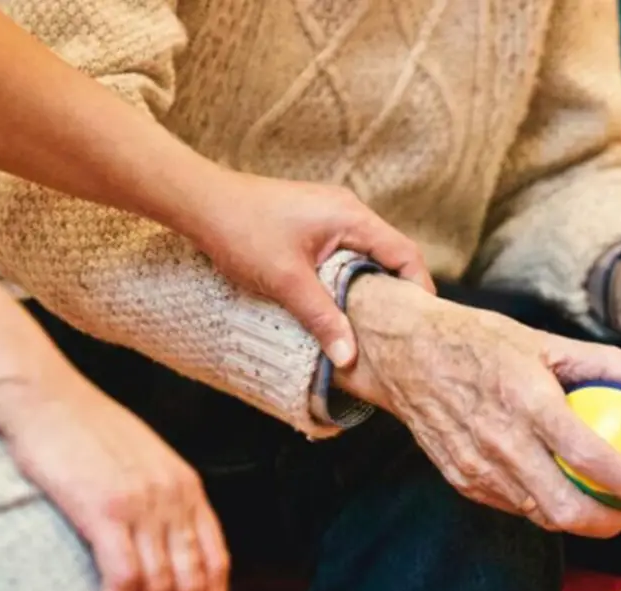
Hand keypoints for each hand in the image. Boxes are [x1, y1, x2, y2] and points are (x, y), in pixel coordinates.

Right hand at [0, 370, 228, 590]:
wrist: (43, 397)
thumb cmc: (81, 428)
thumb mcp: (140, 460)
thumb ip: (159, 498)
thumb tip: (160, 544)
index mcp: (186, 485)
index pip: (216, 558)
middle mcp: (173, 496)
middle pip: (193, 580)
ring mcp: (142, 503)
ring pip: (160, 586)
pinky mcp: (105, 510)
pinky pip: (124, 578)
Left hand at [187, 171, 433, 367]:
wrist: (200, 202)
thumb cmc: (242, 231)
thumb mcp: (286, 281)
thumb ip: (322, 318)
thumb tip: (349, 357)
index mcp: (352, 217)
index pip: (405, 253)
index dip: (419, 289)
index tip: (420, 324)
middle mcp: (347, 211)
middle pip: (389, 255)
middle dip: (395, 293)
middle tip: (397, 332)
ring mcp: (328, 215)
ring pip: (364, 256)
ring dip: (368, 288)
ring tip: (369, 325)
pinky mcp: (311, 224)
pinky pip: (343, 254)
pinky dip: (346, 279)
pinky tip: (336, 305)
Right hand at [336, 275, 620, 538]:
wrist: (404, 353)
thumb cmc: (480, 341)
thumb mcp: (545, 341)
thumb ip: (608, 364)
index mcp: (527, 401)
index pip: (590, 457)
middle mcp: (501, 441)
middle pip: (566, 509)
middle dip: (611, 523)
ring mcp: (477, 467)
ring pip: (540, 515)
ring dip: (579, 519)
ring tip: (605, 505)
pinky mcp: (461, 479)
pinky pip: (512, 505)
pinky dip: (542, 505)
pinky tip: (560, 491)